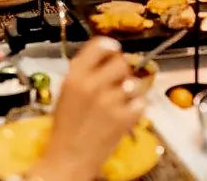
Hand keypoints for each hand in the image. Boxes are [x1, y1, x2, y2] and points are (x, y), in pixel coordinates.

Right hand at [28, 38, 143, 179]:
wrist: (67, 161)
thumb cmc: (65, 129)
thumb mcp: (66, 93)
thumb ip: (84, 73)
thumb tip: (106, 58)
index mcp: (75, 76)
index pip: (100, 45)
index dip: (110, 47)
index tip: (114, 51)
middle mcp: (93, 85)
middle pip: (121, 62)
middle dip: (122, 71)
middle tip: (117, 81)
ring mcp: (110, 101)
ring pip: (134, 83)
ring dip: (131, 90)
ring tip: (121, 101)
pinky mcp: (124, 118)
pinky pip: (141, 102)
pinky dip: (137, 107)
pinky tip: (126, 113)